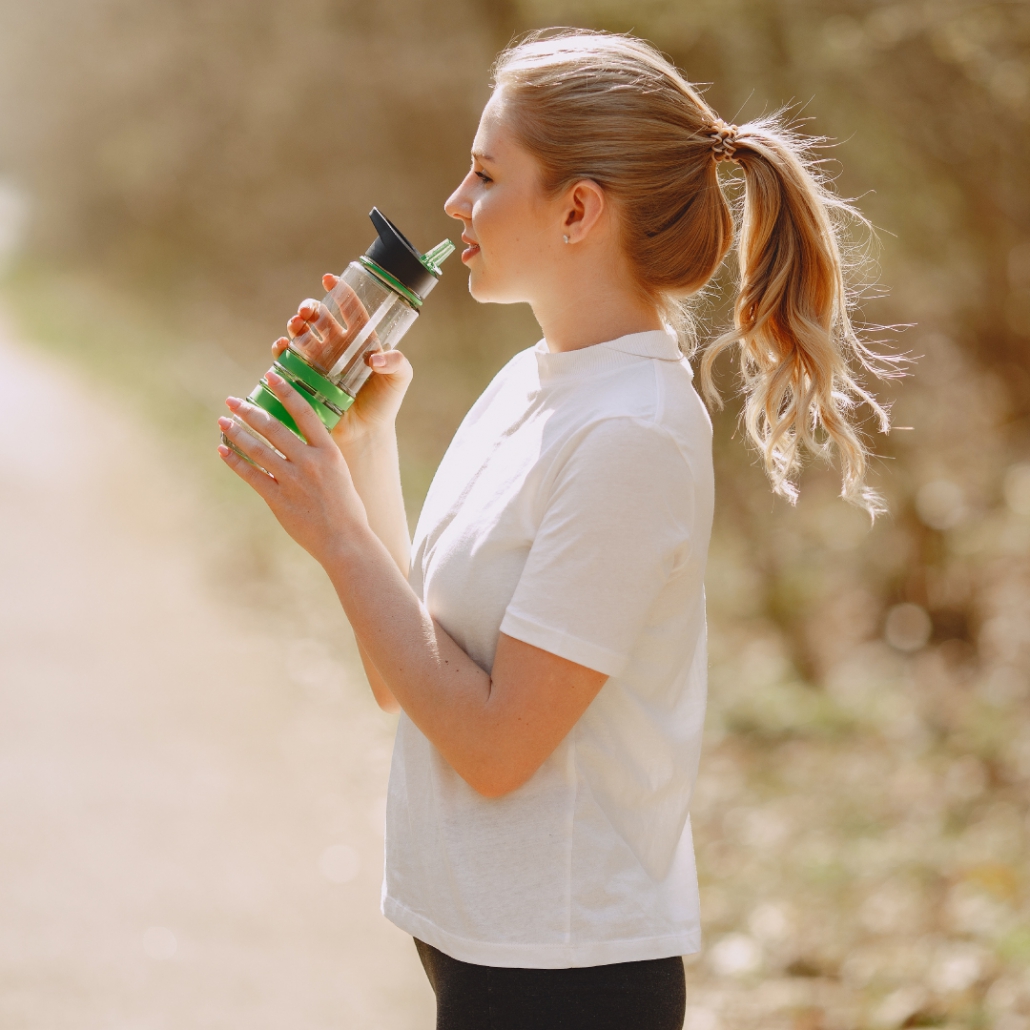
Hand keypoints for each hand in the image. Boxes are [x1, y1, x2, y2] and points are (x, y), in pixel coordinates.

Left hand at [217, 369, 369, 565]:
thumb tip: (295, 437)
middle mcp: (309, 462)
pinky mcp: (278, 499)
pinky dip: (234, 460)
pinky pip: (251, 475)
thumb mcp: (340, 471)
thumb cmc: (346, 507)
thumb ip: (318, 454)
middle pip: (274, 427)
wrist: (345, 541)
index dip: (285, 391)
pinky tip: (223, 449)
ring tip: (223, 422)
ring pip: (257, 449)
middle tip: (232, 401)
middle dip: (249, 411)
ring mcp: (292, 481)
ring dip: (237, 433)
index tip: (269, 377)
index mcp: (329, 452)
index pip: (304, 412)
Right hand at [272, 274, 413, 451]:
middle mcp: (337, 346)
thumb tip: (374, 358)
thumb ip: (397, 363)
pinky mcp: (304, 377)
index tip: (328, 280)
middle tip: (308, 311)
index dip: (340, 293)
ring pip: (301, 333)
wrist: (365, 433)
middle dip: (310, 308)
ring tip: (296, 326)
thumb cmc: (385, 403)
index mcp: (360, 340)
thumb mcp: (400, 379)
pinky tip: (283, 346)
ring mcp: (319, 360)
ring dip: (295, 325)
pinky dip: (281, 348)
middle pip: (319, 318)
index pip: (349, 309)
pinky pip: (287, 358)